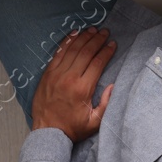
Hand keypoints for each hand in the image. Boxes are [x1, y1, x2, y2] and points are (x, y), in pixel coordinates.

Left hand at [31, 27, 116, 142]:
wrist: (47, 132)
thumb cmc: (72, 128)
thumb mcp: (94, 122)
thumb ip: (106, 104)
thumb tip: (113, 86)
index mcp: (82, 88)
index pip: (97, 63)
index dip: (106, 51)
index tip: (113, 44)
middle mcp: (69, 77)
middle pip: (86, 52)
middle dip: (97, 40)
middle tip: (105, 32)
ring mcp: (56, 73)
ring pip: (72, 49)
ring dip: (84, 37)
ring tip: (93, 29)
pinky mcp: (48, 73)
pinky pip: (58, 52)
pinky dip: (67, 41)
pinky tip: (74, 33)